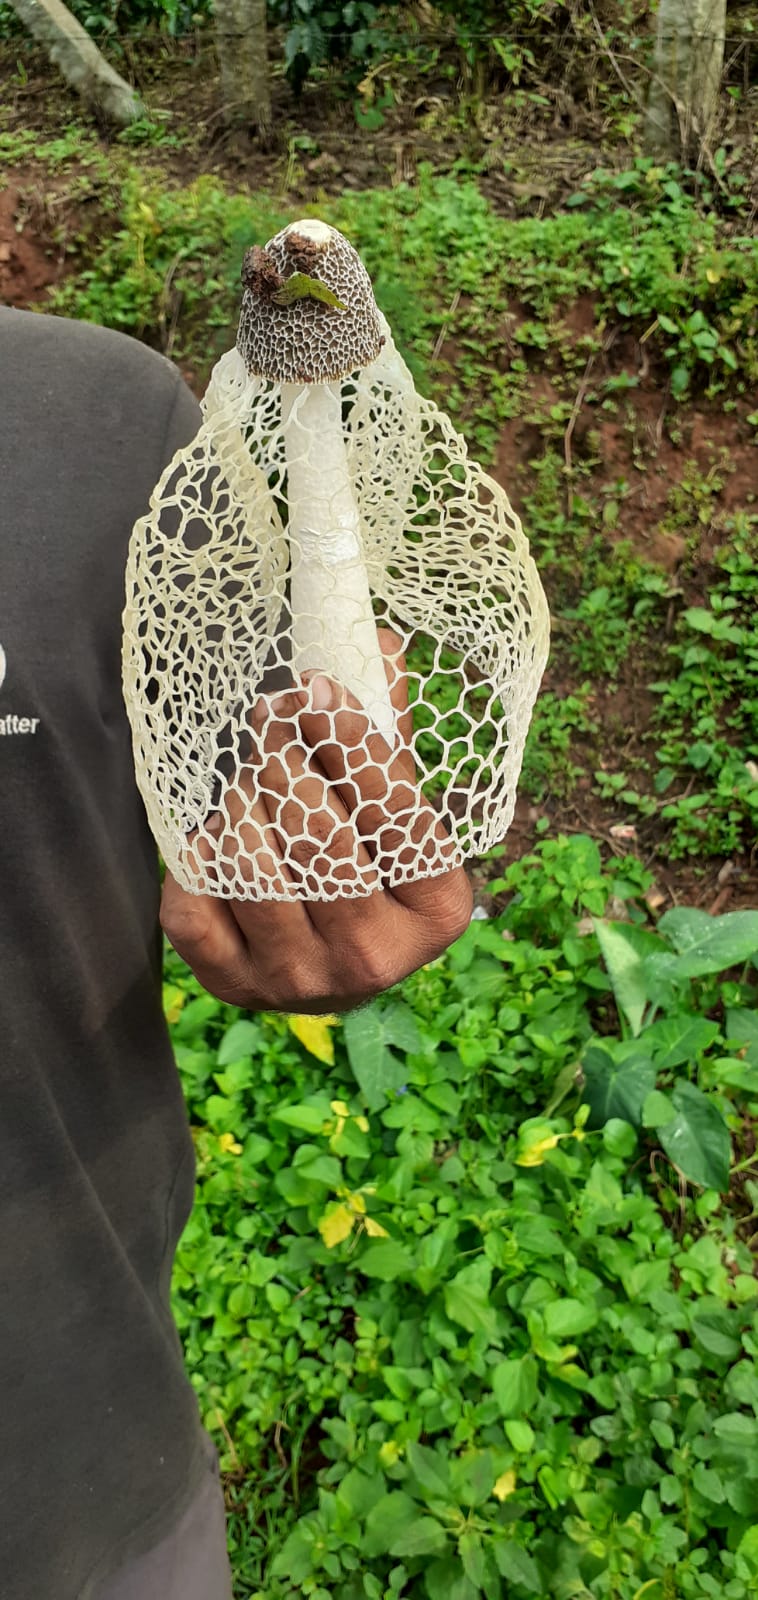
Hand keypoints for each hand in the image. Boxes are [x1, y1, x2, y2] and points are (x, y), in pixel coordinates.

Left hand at [160, 632, 472, 1012]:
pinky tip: (218, 836)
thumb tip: (376, 643)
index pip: (393, 810)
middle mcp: (374, 957)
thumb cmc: (371, 868)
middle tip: (268, 719)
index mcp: (438, 909)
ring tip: (250, 779)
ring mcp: (299, 979)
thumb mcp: (396, 809)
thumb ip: (386, 735)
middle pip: (317, 836)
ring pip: (252, 864)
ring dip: (242, 801)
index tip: (315, 689)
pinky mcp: (231, 986)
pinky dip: (197, 855)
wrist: (329, 964)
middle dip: (284, 759)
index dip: (348, 737)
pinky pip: (194, 903)